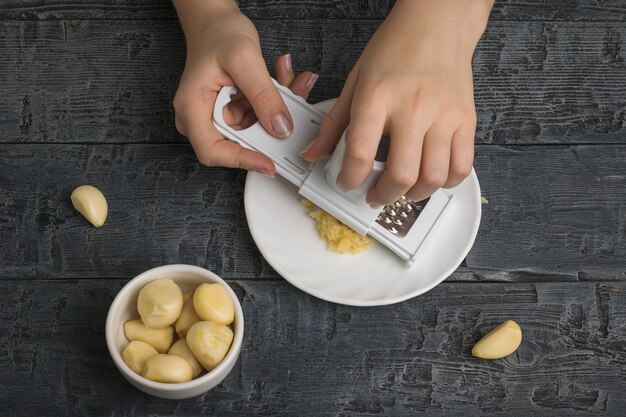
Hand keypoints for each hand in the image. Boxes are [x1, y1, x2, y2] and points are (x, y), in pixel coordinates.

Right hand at [173, 3, 317, 175]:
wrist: (216, 21)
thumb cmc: (218, 34)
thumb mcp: (244, 59)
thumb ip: (263, 95)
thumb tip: (280, 128)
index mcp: (192, 108)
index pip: (213, 150)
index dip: (241, 160)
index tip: (268, 163)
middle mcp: (202, 118)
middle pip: (239, 143)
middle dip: (271, 127)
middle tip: (292, 107)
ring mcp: (219, 116)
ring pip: (255, 130)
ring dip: (278, 109)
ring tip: (292, 83)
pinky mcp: (235, 112)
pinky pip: (260, 117)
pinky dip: (276, 101)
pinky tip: (286, 80)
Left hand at [300, 0, 491, 204]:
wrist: (437, 23)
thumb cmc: (396, 48)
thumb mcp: (355, 80)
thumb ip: (335, 122)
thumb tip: (315, 153)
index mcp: (378, 97)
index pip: (361, 153)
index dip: (349, 179)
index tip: (346, 182)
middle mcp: (412, 108)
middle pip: (401, 175)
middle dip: (383, 196)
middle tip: (374, 194)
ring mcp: (443, 116)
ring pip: (433, 177)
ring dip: (414, 194)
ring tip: (401, 189)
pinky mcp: (465, 120)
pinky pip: (461, 166)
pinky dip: (445, 183)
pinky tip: (430, 178)